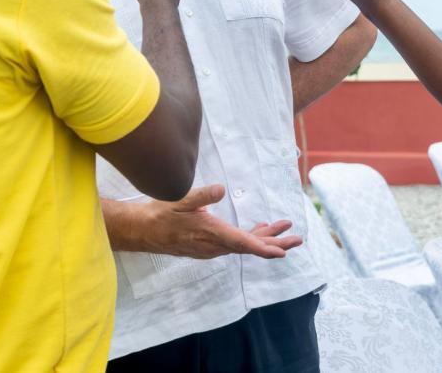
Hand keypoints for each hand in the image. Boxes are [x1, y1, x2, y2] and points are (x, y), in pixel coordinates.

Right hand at [114, 185, 302, 259]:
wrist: (143, 231)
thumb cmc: (161, 214)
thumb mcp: (179, 200)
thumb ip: (201, 196)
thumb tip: (221, 189)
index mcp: (211, 234)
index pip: (242, 243)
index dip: (264, 246)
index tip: (283, 251)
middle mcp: (214, 245)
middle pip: (250, 246)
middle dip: (275, 242)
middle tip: (298, 239)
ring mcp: (212, 247)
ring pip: (244, 244)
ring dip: (265, 237)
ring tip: (285, 228)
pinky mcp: (209, 244)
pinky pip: (235, 243)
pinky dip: (251, 236)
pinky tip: (259, 229)